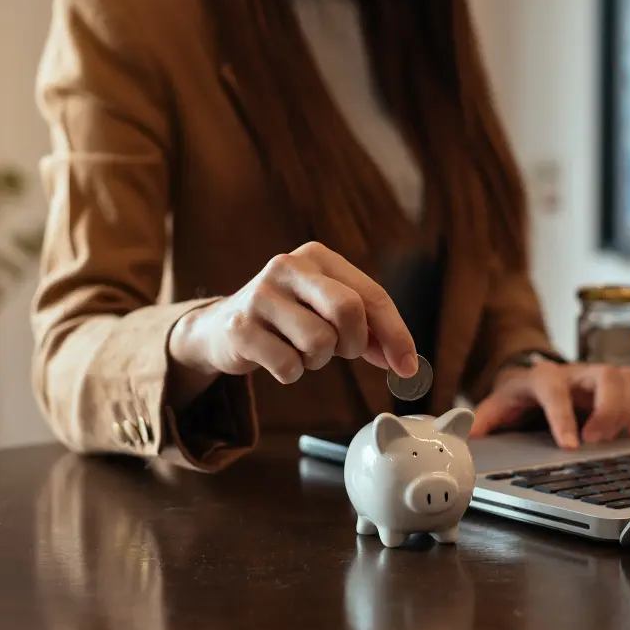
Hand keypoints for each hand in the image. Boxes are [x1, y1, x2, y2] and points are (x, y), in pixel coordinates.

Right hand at [171, 241, 417, 385]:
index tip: (407, 367)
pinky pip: (289, 366)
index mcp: (318, 257)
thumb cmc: (288, 319)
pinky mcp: (240, 327)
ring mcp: (261, 295)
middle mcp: (288, 267)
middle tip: (344, 352)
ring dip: (319, 360)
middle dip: (355, 343)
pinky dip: (291, 373)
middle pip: (348, 310)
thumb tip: (404, 360)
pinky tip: (278, 358)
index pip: (371, 295)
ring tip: (302, 350)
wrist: (222, 327)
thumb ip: (367, 329)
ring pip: (320, 342)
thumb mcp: (328, 312)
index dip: (396, 334)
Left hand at [469, 361, 629, 448]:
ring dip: (625, 411)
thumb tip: (467, 438)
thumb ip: (484, 421)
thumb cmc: (521, 396)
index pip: (555, 390)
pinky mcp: (616, 387)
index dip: (563, 417)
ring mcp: (598, 378)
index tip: (571, 445)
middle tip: (596, 440)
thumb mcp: (498, 405)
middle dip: (606, 409)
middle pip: (604, 376)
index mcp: (544, 377)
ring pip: (625, 381)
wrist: (537, 379)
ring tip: (613, 440)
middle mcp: (575, 373)